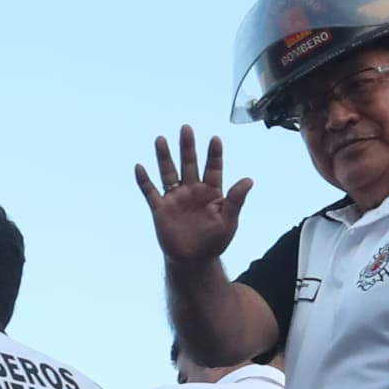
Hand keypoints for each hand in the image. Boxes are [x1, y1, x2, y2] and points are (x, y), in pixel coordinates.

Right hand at [133, 127, 251, 267]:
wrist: (193, 260)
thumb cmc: (214, 241)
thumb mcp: (229, 221)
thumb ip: (236, 200)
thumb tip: (249, 180)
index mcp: (211, 192)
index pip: (213, 168)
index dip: (214, 154)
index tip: (215, 139)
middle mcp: (192, 190)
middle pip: (189, 164)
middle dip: (187, 147)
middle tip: (186, 128)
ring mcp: (176, 198)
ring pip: (169, 173)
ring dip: (164, 157)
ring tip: (161, 139)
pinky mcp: (161, 209)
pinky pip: (150, 192)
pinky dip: (144, 180)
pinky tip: (140, 167)